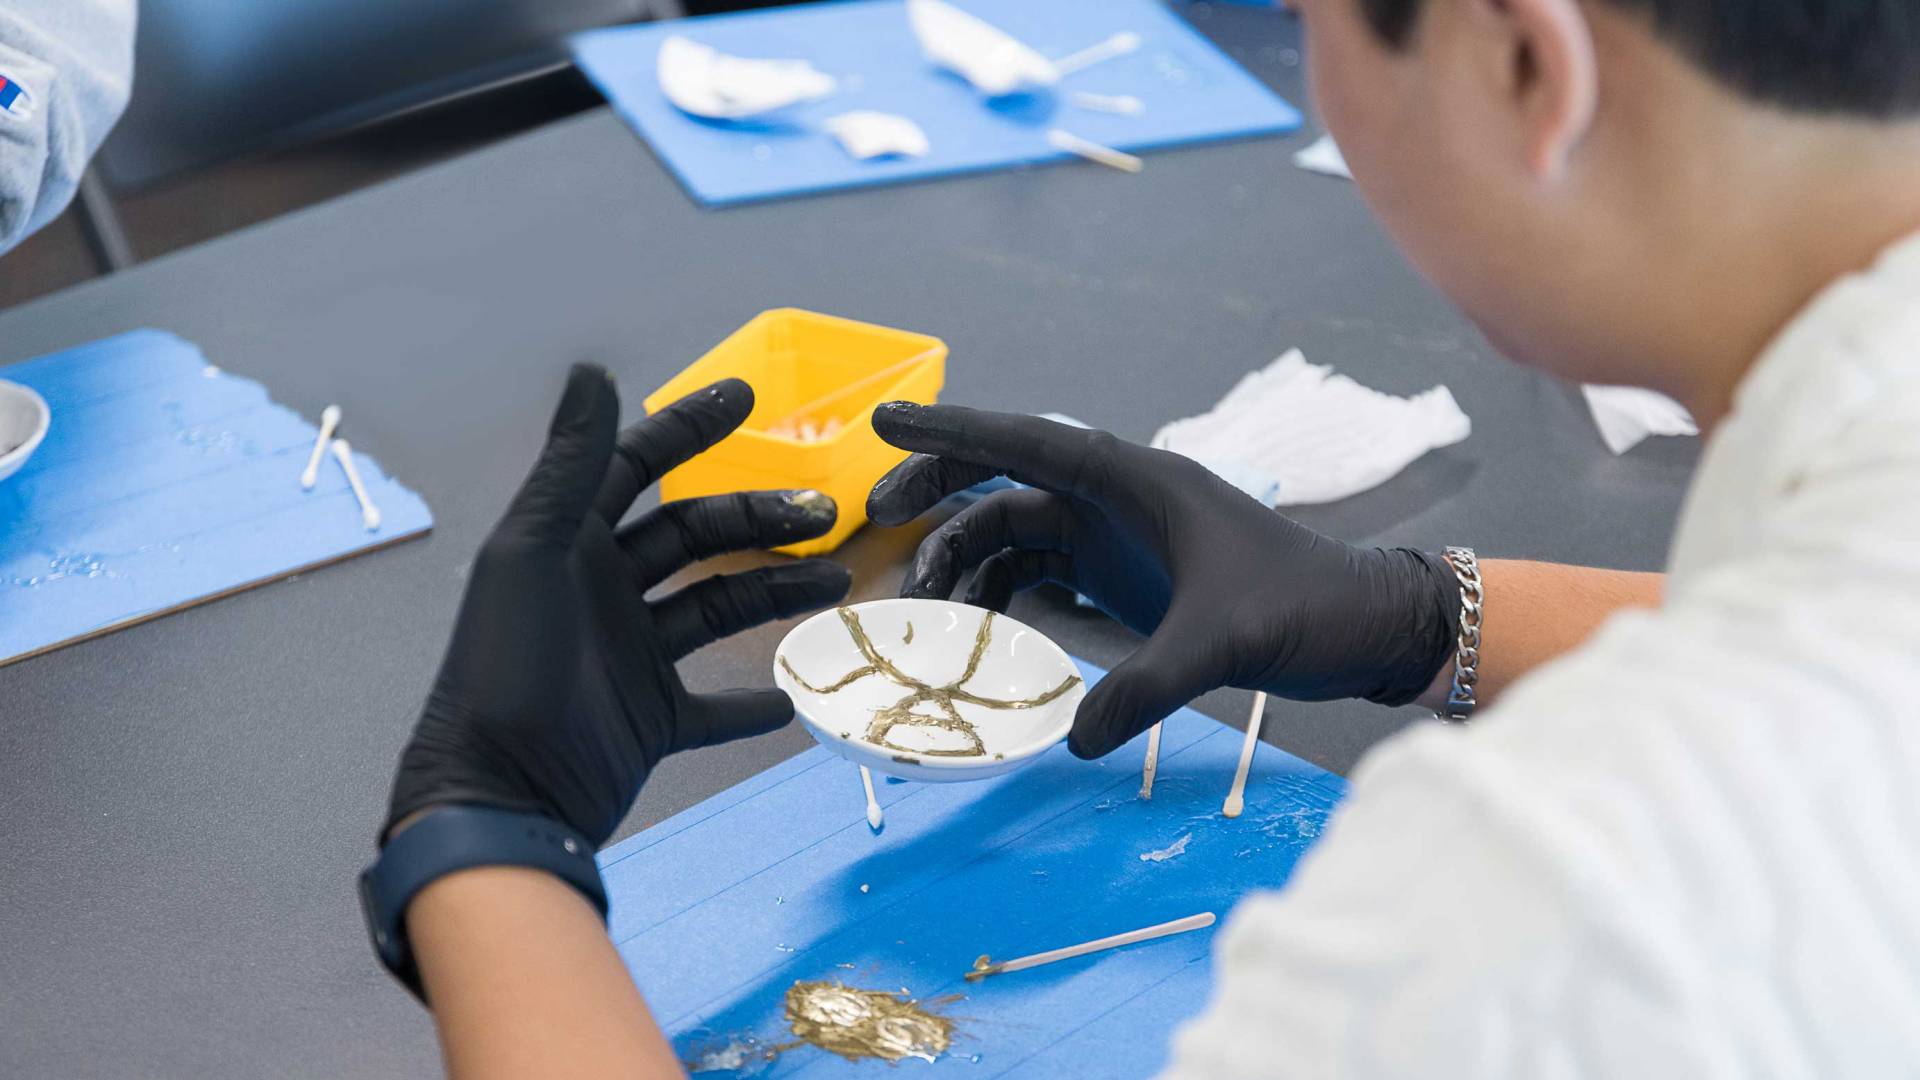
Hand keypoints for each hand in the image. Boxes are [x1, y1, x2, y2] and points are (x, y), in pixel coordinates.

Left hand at [384, 365, 851, 844]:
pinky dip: (750, 702)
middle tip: (825, 511)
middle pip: (694, 536)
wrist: (501, 795)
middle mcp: (601, 591)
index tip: (747, 396)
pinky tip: (790, 698)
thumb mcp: (533, 554)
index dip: (689, 428)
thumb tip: (591, 370)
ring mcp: (628, 657)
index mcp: (568, 543)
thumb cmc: (505, 669)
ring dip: (775, 592)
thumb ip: (568, 465)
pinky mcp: (649, 720)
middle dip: (759, 518)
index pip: (636, 466)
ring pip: (715, 608)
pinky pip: (711, 706)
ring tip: (837, 585)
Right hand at [866, 404, 1458, 757]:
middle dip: (938, 493)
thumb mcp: (1224, 641)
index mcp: (1135, 480)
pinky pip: (1041, 570)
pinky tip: (975, 630)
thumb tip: (1073, 740)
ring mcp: (1118, 536)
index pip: (1025, 441)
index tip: (884, 419)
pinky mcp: (1125, 575)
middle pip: (1005, 478)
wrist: (1360, 624)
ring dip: (965, 561)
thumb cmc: (1303, 608)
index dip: (951, 430)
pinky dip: (1001, 592)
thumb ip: (1148, 686)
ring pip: (1015, 530)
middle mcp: (1117, 497)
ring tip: (921, 610)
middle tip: (876, 523)